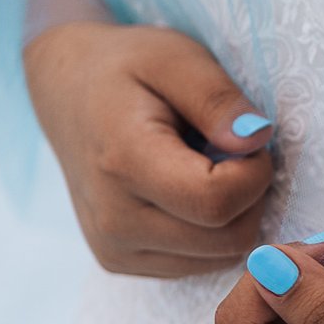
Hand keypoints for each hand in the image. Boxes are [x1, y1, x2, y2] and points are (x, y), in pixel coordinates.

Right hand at [23, 21, 277, 275]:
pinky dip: (213, 231)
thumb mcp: (178, 59)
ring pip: (221, 257)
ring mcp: (113, 248)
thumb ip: (218, 100)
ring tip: (207, 166)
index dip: (255, 171)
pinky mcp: (120, 261)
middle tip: (233, 150)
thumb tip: (256, 140)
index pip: (218, 201)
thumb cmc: (128, 66)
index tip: (247, 138)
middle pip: (229, 238)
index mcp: (124, 165)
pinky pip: (198, 264)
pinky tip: (190, 191)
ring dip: (235, 214)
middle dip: (253, 194)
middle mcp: (113, 221)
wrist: (67, 89)